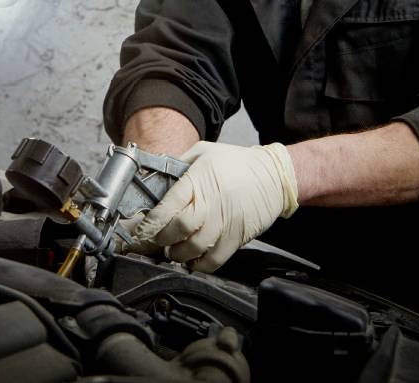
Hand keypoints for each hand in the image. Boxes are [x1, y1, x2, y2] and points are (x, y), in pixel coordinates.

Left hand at [129, 141, 298, 272]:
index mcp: (200, 179)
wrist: (275, 175)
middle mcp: (212, 201)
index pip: (170, 203)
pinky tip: (192, 262)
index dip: (153, 220)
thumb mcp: (205, 151)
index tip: (143, 227)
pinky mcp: (237, 236)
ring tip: (172, 251)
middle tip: (157, 239)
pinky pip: (215, 259)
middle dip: (163, 238)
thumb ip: (180, 163)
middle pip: (181, 228)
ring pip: (195, 247)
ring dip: (178, 254)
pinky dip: (200, 265)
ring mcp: (226, 221)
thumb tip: (156, 176)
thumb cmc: (238, 162)